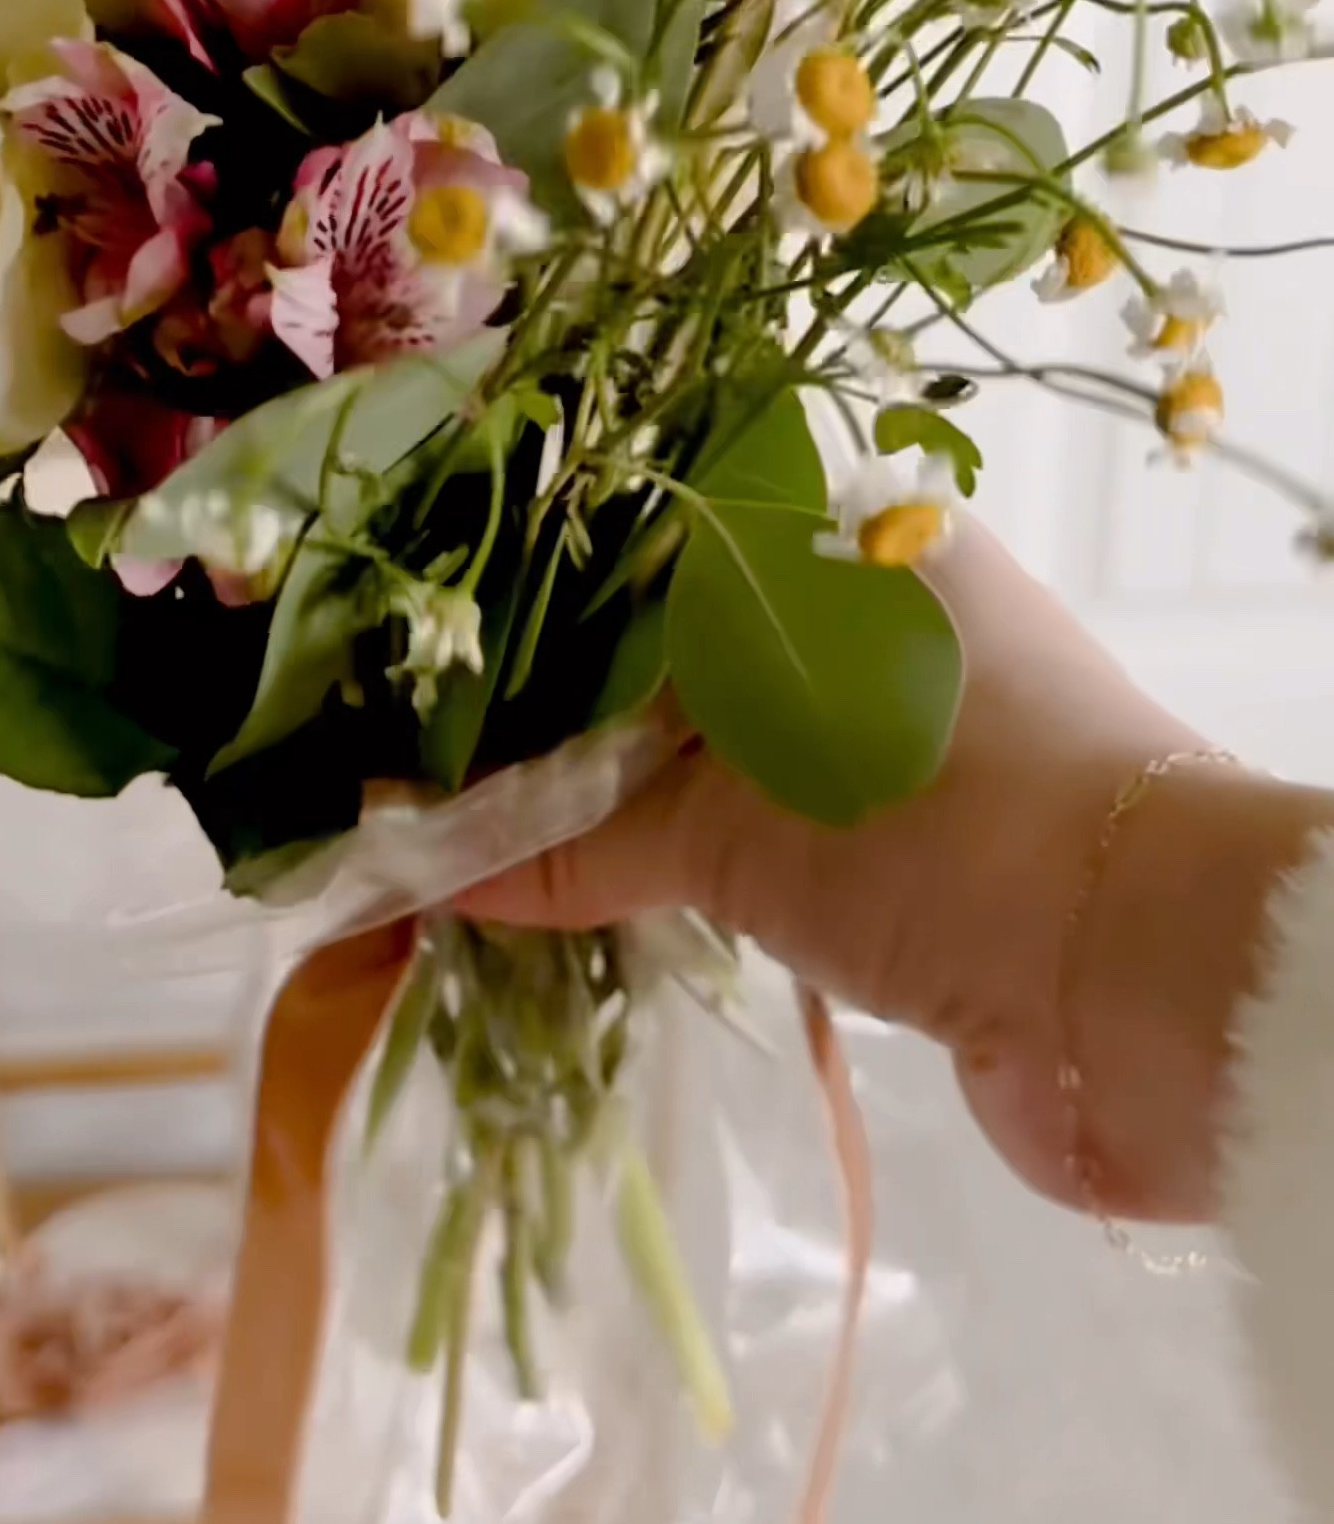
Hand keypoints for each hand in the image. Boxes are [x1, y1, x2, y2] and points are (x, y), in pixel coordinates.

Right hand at [461, 525, 1321, 1219]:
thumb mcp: (729, 811)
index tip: (398, 642)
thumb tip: (393, 857)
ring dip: (574, 804)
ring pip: (689, 755)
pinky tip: (524, 905)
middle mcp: (865, 625)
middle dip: (526, 716)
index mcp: (846, 541)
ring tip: (425, 833)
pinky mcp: (897, 868)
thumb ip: (561, 833)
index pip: (640, 534)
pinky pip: (730, 851)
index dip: (517, 590)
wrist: (1145, 989)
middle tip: (377, 755)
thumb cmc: (942, 822)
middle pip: (653, 653)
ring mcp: (883, 747)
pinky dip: (636, 877)